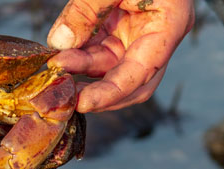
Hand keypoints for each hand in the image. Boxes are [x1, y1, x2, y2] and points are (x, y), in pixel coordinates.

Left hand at [47, 0, 192, 111]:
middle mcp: (157, 36)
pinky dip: (79, 54)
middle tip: (64, 97)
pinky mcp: (121, 25)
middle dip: (98, 93)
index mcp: (169, 26)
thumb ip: (86, 9)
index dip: (111, 93)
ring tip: (54, 69)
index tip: (82, 103)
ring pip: (111, 66)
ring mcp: (139, 32)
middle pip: (132, 83)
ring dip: (82, 70)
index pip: (141, 74)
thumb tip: (59, 43)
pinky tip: (59, 56)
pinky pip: (100, 48)